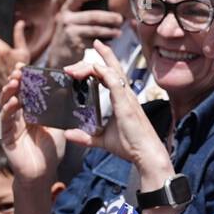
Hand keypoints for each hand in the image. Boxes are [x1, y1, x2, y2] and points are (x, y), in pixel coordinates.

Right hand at [0, 67, 64, 185]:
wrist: (44, 173)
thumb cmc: (50, 150)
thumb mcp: (56, 125)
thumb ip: (57, 110)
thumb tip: (67, 90)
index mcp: (28, 111)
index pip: (23, 90)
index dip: (23, 78)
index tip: (25, 66)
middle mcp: (16, 116)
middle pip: (12, 93)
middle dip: (14, 80)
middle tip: (18, 70)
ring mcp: (9, 126)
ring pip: (5, 104)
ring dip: (8, 92)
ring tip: (14, 82)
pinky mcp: (5, 137)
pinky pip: (4, 121)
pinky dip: (7, 111)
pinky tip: (13, 102)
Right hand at [46, 0, 124, 68]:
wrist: (59, 53)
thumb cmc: (70, 33)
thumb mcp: (72, 19)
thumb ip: (83, 11)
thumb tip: (106, 7)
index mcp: (67, 9)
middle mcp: (66, 19)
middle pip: (92, 16)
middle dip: (108, 17)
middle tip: (120, 18)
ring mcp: (70, 32)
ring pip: (94, 29)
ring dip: (109, 31)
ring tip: (118, 32)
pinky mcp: (75, 44)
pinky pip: (93, 41)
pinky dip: (103, 42)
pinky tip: (110, 43)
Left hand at [64, 40, 172, 186]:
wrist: (146, 154)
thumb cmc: (131, 146)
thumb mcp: (102, 140)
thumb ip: (85, 137)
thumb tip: (68, 135)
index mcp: (121, 98)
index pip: (109, 73)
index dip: (99, 61)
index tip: (85, 58)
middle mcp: (125, 93)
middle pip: (108, 67)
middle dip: (90, 61)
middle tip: (70, 67)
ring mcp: (126, 97)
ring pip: (109, 71)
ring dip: (90, 66)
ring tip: (73, 69)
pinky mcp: (126, 104)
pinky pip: (115, 82)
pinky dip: (104, 72)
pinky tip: (94, 67)